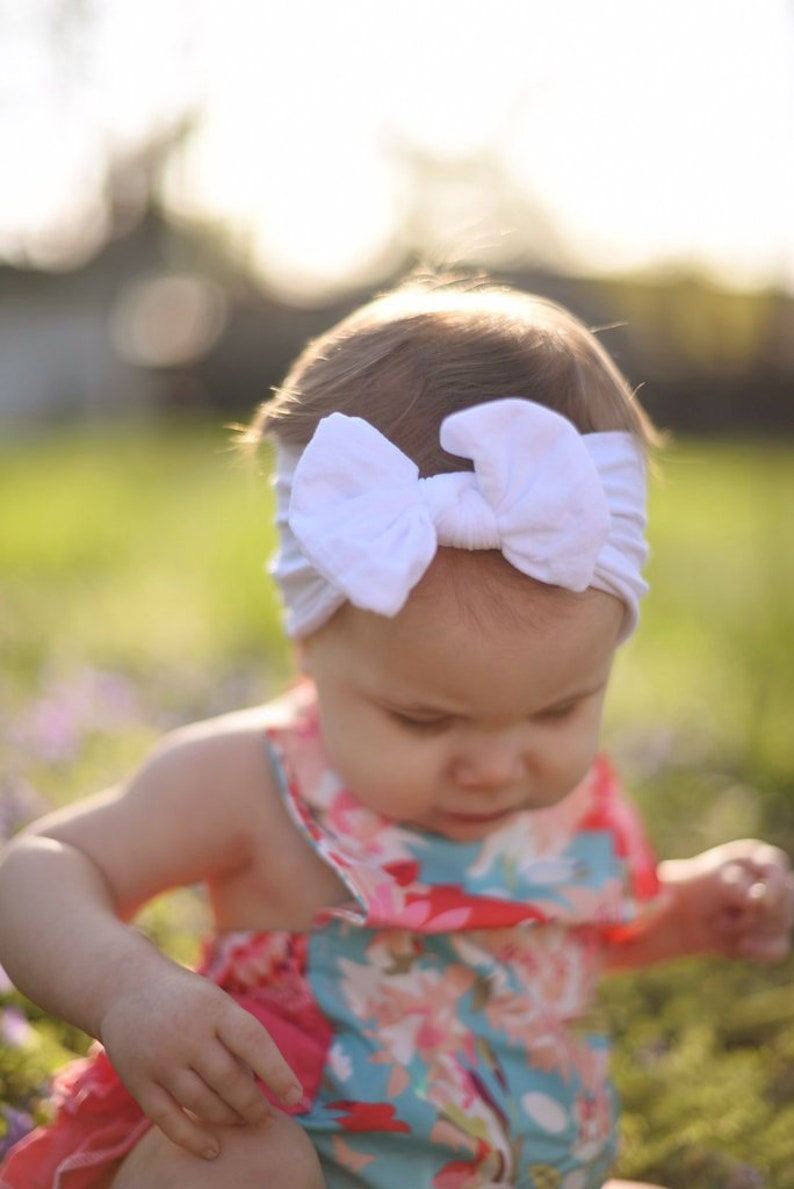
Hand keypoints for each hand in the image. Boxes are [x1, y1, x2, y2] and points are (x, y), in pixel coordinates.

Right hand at [98, 964, 302, 1159]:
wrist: (125, 988)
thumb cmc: (187, 1001)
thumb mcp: (215, 1003)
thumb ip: (237, 1039)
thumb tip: (264, 1086)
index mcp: (213, 1008)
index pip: (253, 1042)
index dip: (277, 1072)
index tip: (296, 1096)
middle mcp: (186, 1034)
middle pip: (228, 1080)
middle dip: (252, 1104)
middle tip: (265, 1117)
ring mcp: (160, 1059)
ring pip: (202, 1102)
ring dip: (228, 1118)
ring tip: (243, 1122)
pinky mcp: (138, 1081)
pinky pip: (168, 1119)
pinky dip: (193, 1139)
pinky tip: (213, 1148)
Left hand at [661, 839, 793, 961]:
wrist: (682, 915)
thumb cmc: (695, 890)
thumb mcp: (711, 882)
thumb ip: (735, 886)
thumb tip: (760, 900)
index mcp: (757, 858)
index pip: (776, 868)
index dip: (774, 887)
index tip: (761, 902)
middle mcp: (771, 880)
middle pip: (785, 901)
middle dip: (752, 914)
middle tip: (721, 916)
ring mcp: (776, 907)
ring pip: (782, 925)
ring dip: (748, 930)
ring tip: (721, 923)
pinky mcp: (773, 933)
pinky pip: (778, 947)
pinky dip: (758, 949)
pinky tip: (738, 945)